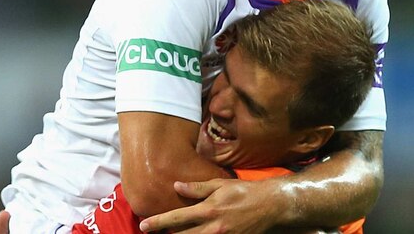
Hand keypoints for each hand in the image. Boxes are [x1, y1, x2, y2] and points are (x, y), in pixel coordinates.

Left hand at [139, 179, 283, 233]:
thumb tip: (177, 186)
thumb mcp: (221, 185)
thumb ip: (198, 188)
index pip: (176, 218)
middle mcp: (212, 227)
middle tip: (156, 232)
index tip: (143, 226)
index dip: (158, 223)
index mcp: (208, 210)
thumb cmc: (245, 191)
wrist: (270, 205)